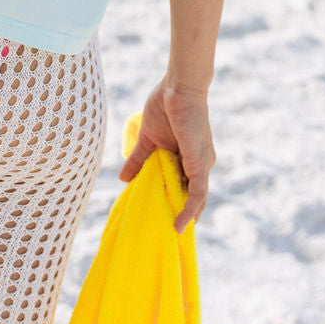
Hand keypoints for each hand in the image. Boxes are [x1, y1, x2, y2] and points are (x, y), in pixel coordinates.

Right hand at [118, 79, 215, 234]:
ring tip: (172, 235)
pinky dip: (189, 210)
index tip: (163, 219)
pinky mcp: (200, 164)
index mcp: (188, 157)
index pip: (183, 186)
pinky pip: (197, 194)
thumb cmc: (165, 106)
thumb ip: (137, 159)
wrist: (178, 88)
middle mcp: (198, 163)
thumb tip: (122, 179)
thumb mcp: (148, 139)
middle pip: (192, 197)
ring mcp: (201, 164)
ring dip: (185, 217)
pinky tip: (180, 225)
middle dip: (181, 215)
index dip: (175, 203)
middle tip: (166, 233)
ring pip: (197, 199)